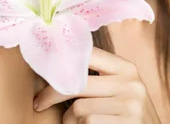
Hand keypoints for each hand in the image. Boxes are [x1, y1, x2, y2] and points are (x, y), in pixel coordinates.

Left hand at [33, 47, 162, 123]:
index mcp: (127, 68)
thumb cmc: (128, 114)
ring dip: (70, 119)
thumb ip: (99, 77)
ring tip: (76, 123)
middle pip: (78, 82)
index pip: (88, 54)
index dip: (63, 60)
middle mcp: (131, 83)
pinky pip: (87, 123)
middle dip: (52, 94)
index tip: (45, 69)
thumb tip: (57, 65)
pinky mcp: (127, 123)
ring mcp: (131, 104)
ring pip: (79, 108)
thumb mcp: (121, 89)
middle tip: (39, 103)